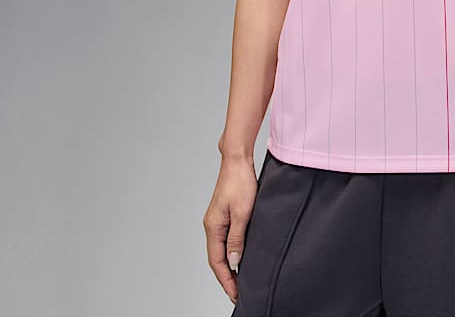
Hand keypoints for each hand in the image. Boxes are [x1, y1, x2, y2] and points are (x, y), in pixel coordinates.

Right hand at [202, 156, 258, 305]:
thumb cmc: (241, 181)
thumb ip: (237, 239)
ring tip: (240, 279)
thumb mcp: (243, 213)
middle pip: (217, 258)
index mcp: (213, 227)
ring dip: (229, 265)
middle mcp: (212, 225)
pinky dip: (231, 251)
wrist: (237, 159)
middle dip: (227, 277)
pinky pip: (225, 239)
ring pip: (221, 249)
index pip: (217, 262)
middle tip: (238, 293)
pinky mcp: (224, 214)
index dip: (226, 280)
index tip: (235, 295)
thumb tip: (234, 263)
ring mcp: (217, 219)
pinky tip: (240, 255)